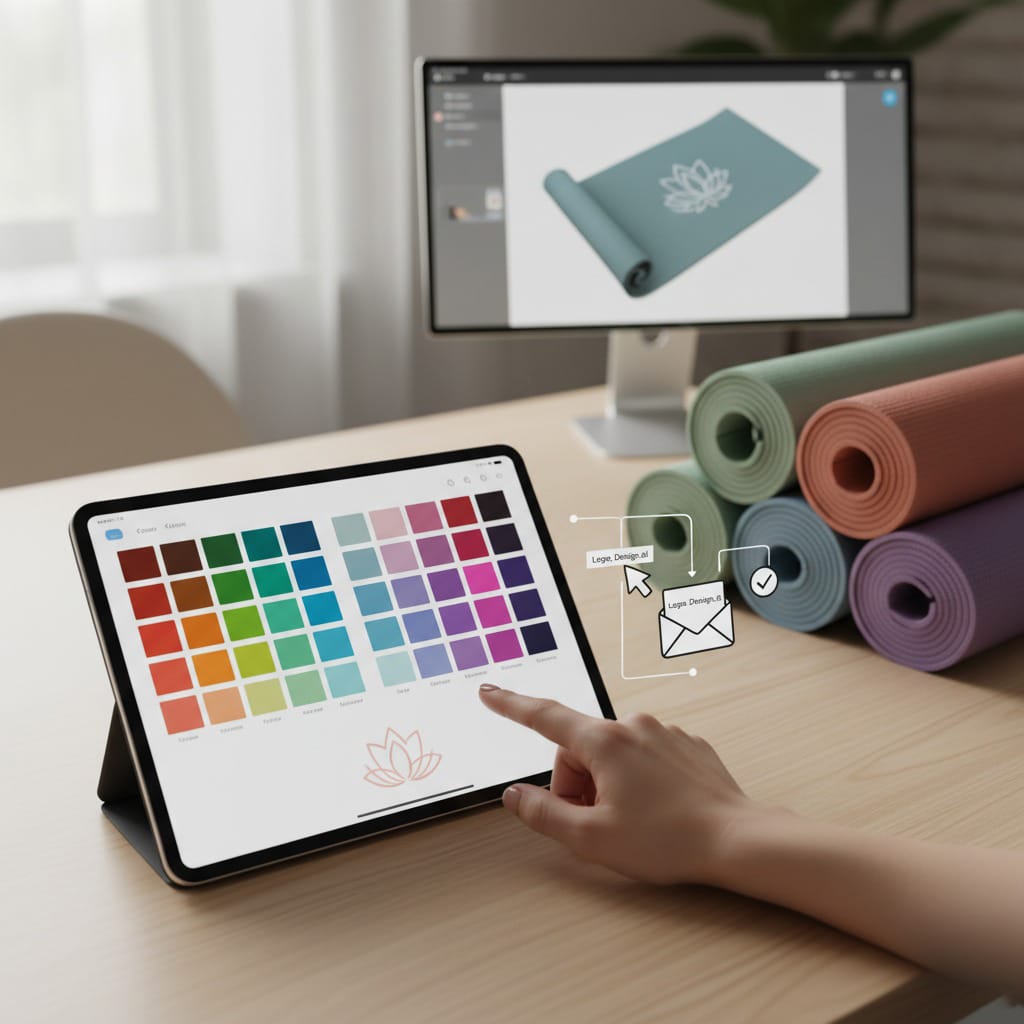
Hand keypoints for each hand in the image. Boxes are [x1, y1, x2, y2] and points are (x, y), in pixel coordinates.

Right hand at [478, 685, 757, 884]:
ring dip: (609, 783)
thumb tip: (515, 795)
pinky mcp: (687, 744)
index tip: (489, 691)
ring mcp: (663, 732)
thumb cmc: (667, 840)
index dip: (511, 705)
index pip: (544, 717)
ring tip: (635, 821)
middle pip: (580, 749)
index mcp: (604, 742)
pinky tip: (660, 810)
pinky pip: (646, 756)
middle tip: (596, 823)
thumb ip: (544, 814)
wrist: (738, 839)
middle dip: (578, 784)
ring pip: (614, 754)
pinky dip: (641, 780)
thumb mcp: (591, 838)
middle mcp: (632, 725)